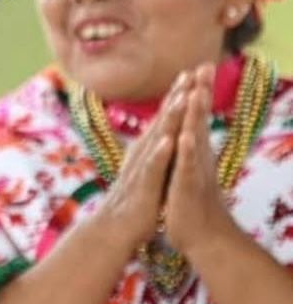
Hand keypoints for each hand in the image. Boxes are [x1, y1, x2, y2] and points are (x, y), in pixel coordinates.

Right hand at [98, 73, 189, 252]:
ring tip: (181, 99)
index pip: (164, 119)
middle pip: (161, 121)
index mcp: (146, 150)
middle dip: (175, 97)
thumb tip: (164, 136)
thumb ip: (154, 153)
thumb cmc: (134, 202)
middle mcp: (142, 154)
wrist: (114, 230)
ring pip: (156, 139)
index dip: (176, 96)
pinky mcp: (142, 187)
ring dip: (168, 119)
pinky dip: (160, 154)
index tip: (190, 74)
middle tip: (188, 73)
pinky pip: (152, 168)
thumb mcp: (147, 172)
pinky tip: (168, 141)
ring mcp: (141, 169)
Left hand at [163, 65, 238, 258]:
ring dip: (196, 115)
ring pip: (195, 138)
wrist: (202, 237)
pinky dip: (186, 150)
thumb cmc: (191, 203)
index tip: (198, 66)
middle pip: (199, 120)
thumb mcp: (187, 170)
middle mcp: (197, 157)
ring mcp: (194, 170)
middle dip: (201, 93)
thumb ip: (189, 150)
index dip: (196, 92)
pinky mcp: (188, 187)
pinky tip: (185, 135)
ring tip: (197, 91)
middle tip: (205, 66)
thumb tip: (188, 129)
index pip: (194, 116)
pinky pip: (187, 166)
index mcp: (193, 151)